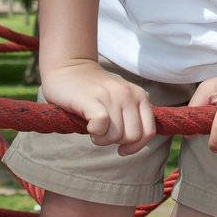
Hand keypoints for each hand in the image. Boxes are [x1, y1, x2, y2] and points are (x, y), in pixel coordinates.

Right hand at [41, 59, 156, 154]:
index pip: (148, 132)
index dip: (136, 146)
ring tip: (93, 127)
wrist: (68, 67)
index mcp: (139, 95)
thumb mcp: (121, 97)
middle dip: (116, 142)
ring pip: (116, 136)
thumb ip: (133, 114)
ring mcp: (111, 96)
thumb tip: (136, 142)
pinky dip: (95, 132)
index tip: (122, 149)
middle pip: (132, 137)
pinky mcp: (91, 100)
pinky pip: (101, 126)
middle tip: (103, 132)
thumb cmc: (94, 89)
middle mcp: (128, 94)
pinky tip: (88, 125)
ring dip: (102, 139)